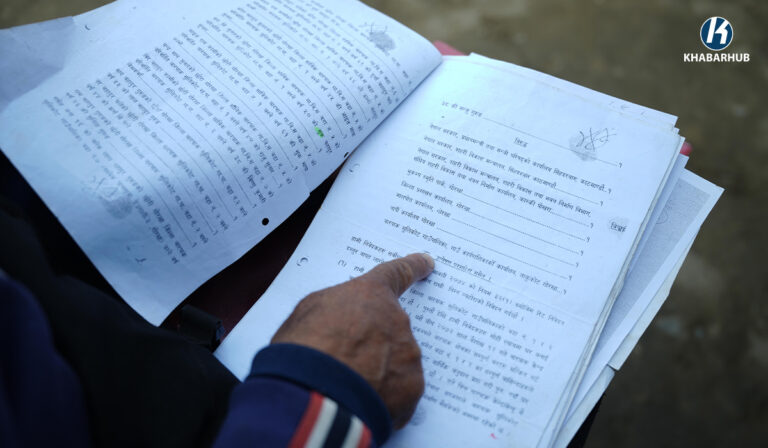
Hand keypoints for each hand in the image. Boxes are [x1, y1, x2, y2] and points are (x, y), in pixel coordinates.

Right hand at [271, 253, 434, 427]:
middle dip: (375, 342)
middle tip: (348, 359)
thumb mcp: (307, 312)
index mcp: (371, 294)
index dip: (412, 267)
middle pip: (392, 328)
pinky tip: (362, 401)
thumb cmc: (303, 348)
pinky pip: (401, 390)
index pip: (397, 274)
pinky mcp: (412, 387)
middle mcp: (396, 320)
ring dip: (379, 370)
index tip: (426, 263)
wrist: (314, 390)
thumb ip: (334, 308)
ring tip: (349, 385)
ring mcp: (408, 354)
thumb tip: (338, 318)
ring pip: (397, 361)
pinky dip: (385, 396)